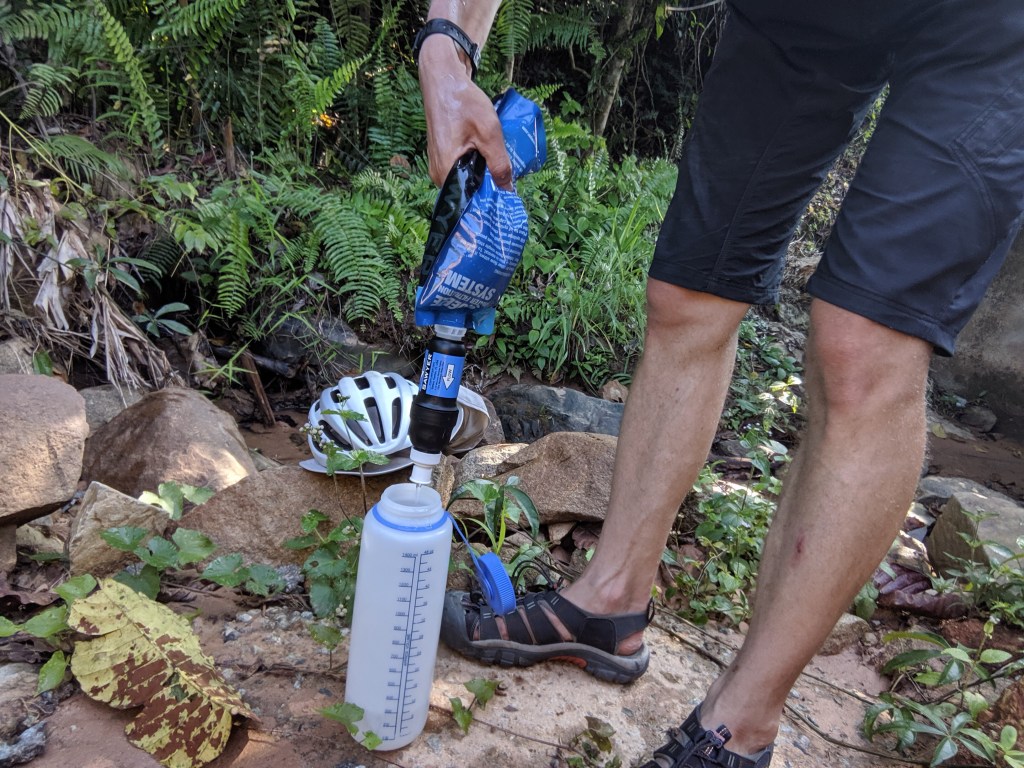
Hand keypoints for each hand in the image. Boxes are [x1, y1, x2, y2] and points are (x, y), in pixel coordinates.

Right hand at [418, 36, 512, 189]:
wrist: (444, 79)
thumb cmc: (463, 102)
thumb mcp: (489, 133)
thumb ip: (499, 163)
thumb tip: (508, 189)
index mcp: (445, 171)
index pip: (469, 199)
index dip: (489, 200)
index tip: (507, 200)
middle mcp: (437, 173)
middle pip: (467, 190)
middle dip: (488, 186)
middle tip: (508, 180)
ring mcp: (438, 164)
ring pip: (465, 178)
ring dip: (483, 174)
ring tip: (500, 167)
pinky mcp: (442, 155)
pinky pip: (461, 168)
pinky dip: (475, 164)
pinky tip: (487, 156)